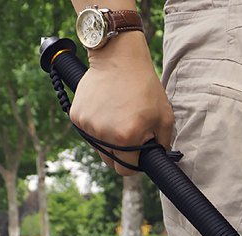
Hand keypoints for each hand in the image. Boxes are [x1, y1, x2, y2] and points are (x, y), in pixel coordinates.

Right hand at [70, 33, 173, 174]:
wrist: (119, 58)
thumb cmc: (145, 88)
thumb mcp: (165, 119)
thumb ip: (163, 145)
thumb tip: (158, 161)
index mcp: (126, 138)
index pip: (127, 171)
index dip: (135, 165)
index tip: (140, 155)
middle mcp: (103, 134)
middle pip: (111, 162)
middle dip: (122, 155)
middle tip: (130, 136)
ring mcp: (88, 125)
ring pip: (99, 149)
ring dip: (108, 142)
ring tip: (118, 120)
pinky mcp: (76, 116)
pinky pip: (88, 134)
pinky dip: (97, 129)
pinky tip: (106, 112)